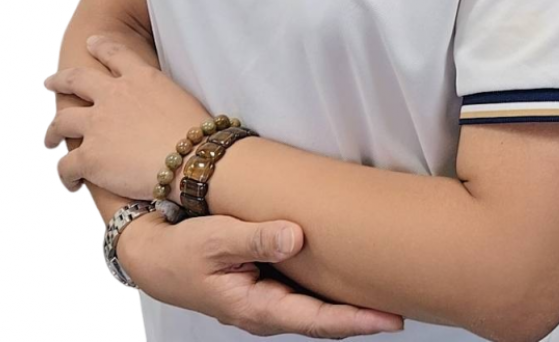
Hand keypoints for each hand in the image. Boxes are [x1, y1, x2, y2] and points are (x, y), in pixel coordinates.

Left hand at [43, 34, 210, 200]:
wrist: (194, 158)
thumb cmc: (199, 133)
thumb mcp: (180, 97)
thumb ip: (161, 95)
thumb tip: (159, 106)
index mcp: (140, 77)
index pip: (113, 52)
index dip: (100, 46)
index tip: (91, 42)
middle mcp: (114, 95)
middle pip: (76, 79)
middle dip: (60, 80)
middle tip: (50, 82)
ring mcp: (98, 124)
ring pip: (62, 121)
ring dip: (53, 131)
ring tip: (51, 138)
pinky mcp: (90, 156)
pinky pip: (66, 166)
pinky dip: (66, 175)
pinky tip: (72, 182)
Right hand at [117, 210, 405, 336]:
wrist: (152, 254)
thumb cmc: (181, 249)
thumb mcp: (216, 239)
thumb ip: (256, 238)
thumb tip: (297, 236)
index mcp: (257, 307)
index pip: (317, 321)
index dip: (356, 321)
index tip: (391, 320)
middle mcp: (266, 310)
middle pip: (323, 321)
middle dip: (363, 318)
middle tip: (406, 306)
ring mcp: (266, 300)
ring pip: (315, 308)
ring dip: (348, 305)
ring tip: (387, 293)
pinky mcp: (264, 285)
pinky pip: (303, 294)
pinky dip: (329, 290)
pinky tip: (348, 277)